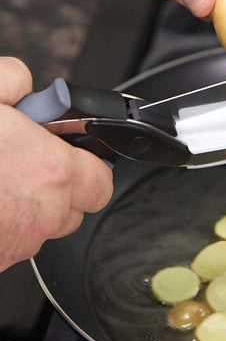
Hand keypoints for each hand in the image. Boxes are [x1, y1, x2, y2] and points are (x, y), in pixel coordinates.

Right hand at [0, 57, 112, 271]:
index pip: (101, 179)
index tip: (73, 152)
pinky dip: (10, 223)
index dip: (90, 164)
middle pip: (78, 205)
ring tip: (3, 181)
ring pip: (48, 225)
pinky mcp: (0, 260)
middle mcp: (45, 213)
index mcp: (52, 172)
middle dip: (63, 184)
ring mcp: (21, 242)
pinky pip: (20, 240)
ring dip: (35, 204)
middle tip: (32, 163)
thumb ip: (8, 79)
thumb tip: (20, 82)